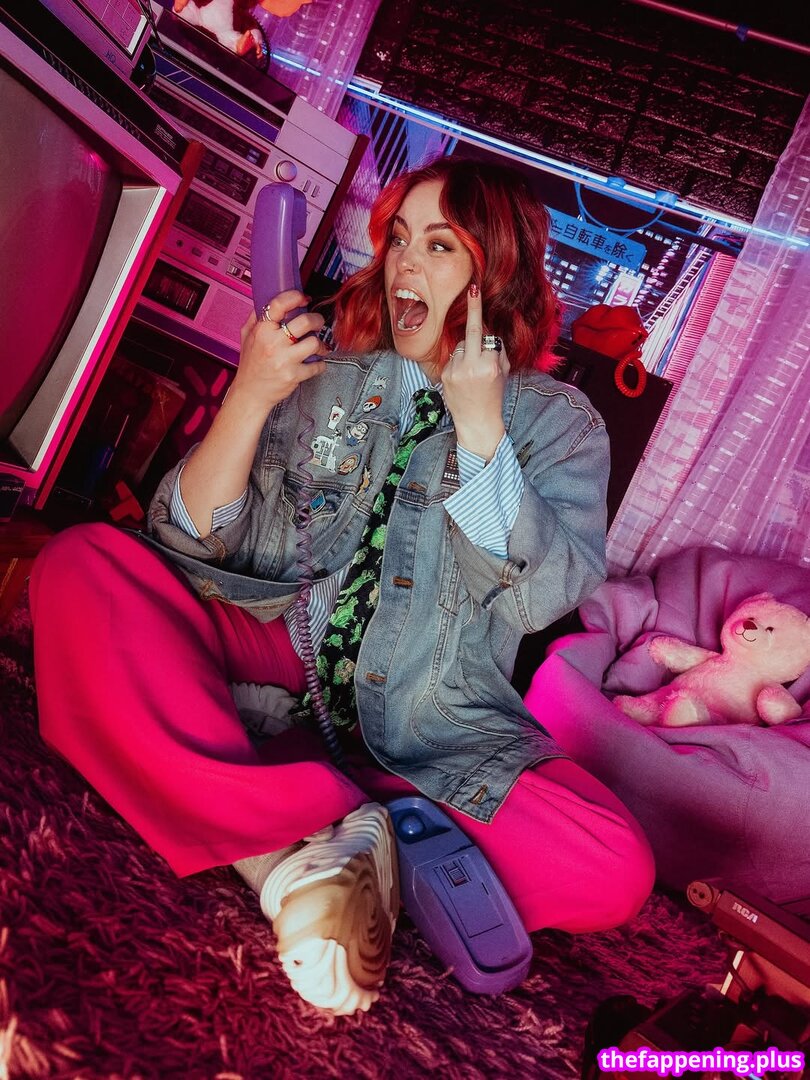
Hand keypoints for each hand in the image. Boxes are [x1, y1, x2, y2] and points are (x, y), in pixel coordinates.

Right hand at [230, 289, 328, 418]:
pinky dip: (320, 364)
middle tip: (318, 323)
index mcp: (261, 331)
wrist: (250, 394)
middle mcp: (273, 344)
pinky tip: (315, 363)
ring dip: (320, 344)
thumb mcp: (246, 337)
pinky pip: (317, 365)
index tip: (303, 298)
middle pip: (305, 322)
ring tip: (317, 346)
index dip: (295, 297)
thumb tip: (267, 299)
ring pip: (314, 342)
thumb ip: (256, 318)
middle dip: (316, 320)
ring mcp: (284, 361)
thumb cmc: (250, 365)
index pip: (280, 305)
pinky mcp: (294, 376)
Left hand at [442, 283, 508, 460]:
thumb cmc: (493, 397)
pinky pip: (453, 357)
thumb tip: (488, 333)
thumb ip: (497, 351)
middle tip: (473, 290)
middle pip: (472, 332)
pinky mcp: (444, 375)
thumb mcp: (503, 373)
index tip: (474, 291)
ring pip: (461, 345)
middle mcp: (472, 366)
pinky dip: (458, 361)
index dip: (482, 321)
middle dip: (474, 311)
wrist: (477, 422)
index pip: (487, 336)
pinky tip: (463, 376)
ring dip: (467, 350)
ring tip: (472, 370)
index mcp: (489, 365)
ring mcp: (456, 371)